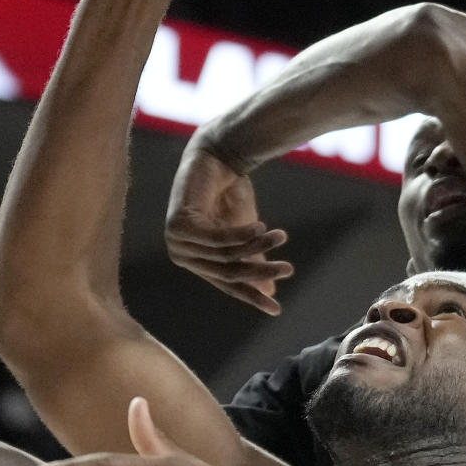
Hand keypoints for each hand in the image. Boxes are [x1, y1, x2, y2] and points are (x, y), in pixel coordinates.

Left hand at [165, 139, 292, 313]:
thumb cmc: (227, 194)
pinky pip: (218, 239)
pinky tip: (262, 226)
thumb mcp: (244, 233)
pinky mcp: (178, 226)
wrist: (215, 156)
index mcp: (196, 261)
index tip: (276, 310)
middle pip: (228, 271)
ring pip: (226, 255)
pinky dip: (241, 234)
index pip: (227, 285)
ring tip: (283, 236)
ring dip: (257, 245)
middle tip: (288, 270)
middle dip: (260, 272)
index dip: (252, 296)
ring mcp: (177, 241)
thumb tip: (269, 291)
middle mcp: (182, 255)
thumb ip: (251, 260)